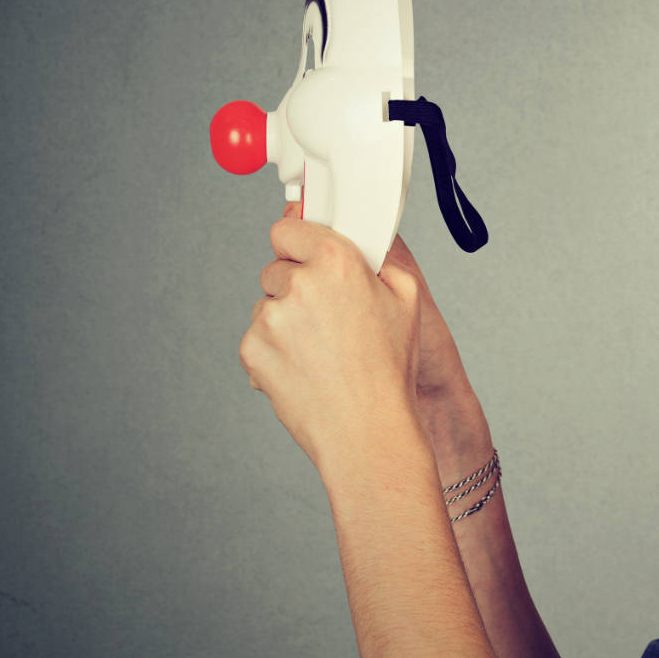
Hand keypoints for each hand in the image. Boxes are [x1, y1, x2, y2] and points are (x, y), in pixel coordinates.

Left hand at [240, 202, 427, 471]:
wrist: (365, 431)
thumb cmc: (390, 369)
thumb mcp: (407, 299)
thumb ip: (379, 259)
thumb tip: (362, 244)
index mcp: (337, 261)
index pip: (288, 227)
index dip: (299, 242)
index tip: (305, 253)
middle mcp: (298, 283)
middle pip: (277, 268)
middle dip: (296, 285)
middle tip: (327, 316)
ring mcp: (270, 318)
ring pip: (267, 305)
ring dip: (285, 320)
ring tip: (321, 351)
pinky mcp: (251, 350)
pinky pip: (257, 338)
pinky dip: (274, 350)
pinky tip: (305, 368)